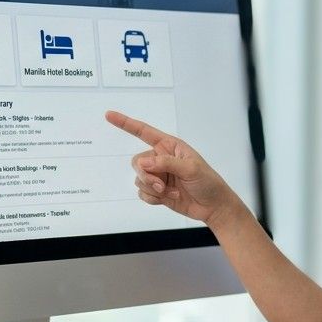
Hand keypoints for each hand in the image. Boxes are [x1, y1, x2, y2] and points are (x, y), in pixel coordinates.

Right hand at [104, 111, 242, 226]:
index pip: (144, 132)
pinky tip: (168, 198)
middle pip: (137, 162)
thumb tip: (143, 163)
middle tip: (162, 184)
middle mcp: (161, 159)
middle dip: (146, 175)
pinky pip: (142, 193)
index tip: (109, 115)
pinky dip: (153, 198)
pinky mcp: (156, 191)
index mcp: (170, 146)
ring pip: (139, 179)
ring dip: (153, 189)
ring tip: (170, 192)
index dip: (126, 123)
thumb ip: (166, 163)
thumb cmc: (207, 182)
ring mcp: (158, 175)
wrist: (212, 206)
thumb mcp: (191, 168)